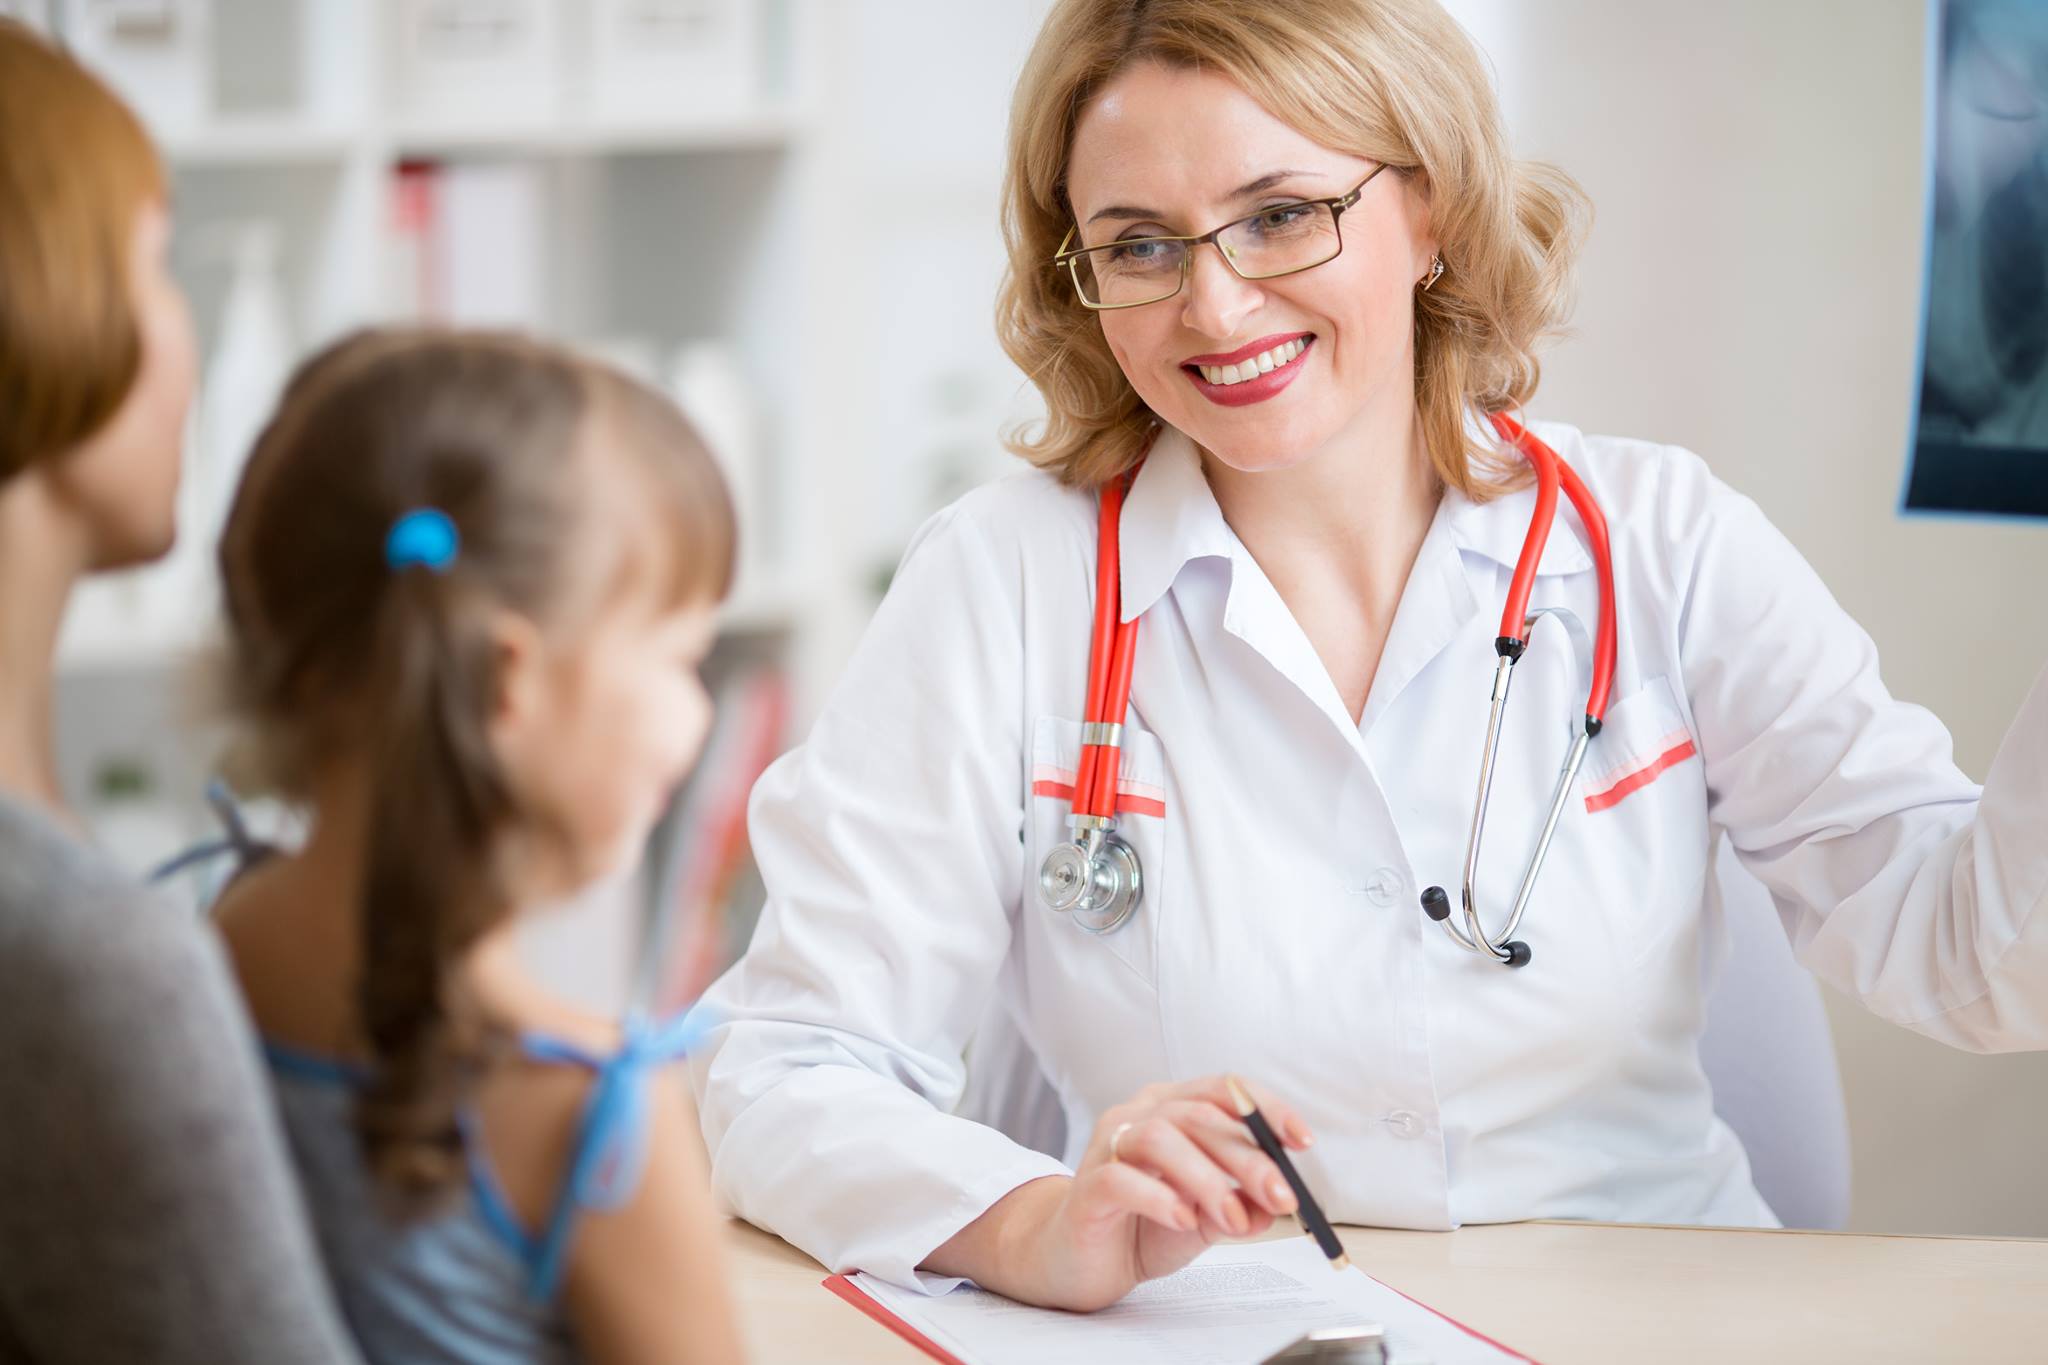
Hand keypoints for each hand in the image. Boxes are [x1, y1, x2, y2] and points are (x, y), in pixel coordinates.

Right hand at [931, 1075, 1313, 1311]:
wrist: (1077, 1262)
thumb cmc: (1143, 1227)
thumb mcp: (1205, 1218)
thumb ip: (1238, 1206)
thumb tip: (1273, 1204)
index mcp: (1171, 1108)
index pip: (1223, 1090)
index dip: (1266, 1109)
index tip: (1302, 1141)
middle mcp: (1137, 1115)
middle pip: (1197, 1115)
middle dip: (1248, 1156)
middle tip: (1282, 1196)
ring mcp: (1106, 1147)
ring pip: (1159, 1138)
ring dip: (1207, 1178)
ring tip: (1233, 1220)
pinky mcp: (1086, 1187)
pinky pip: (1120, 1178)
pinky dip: (1158, 1196)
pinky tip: (1183, 1219)